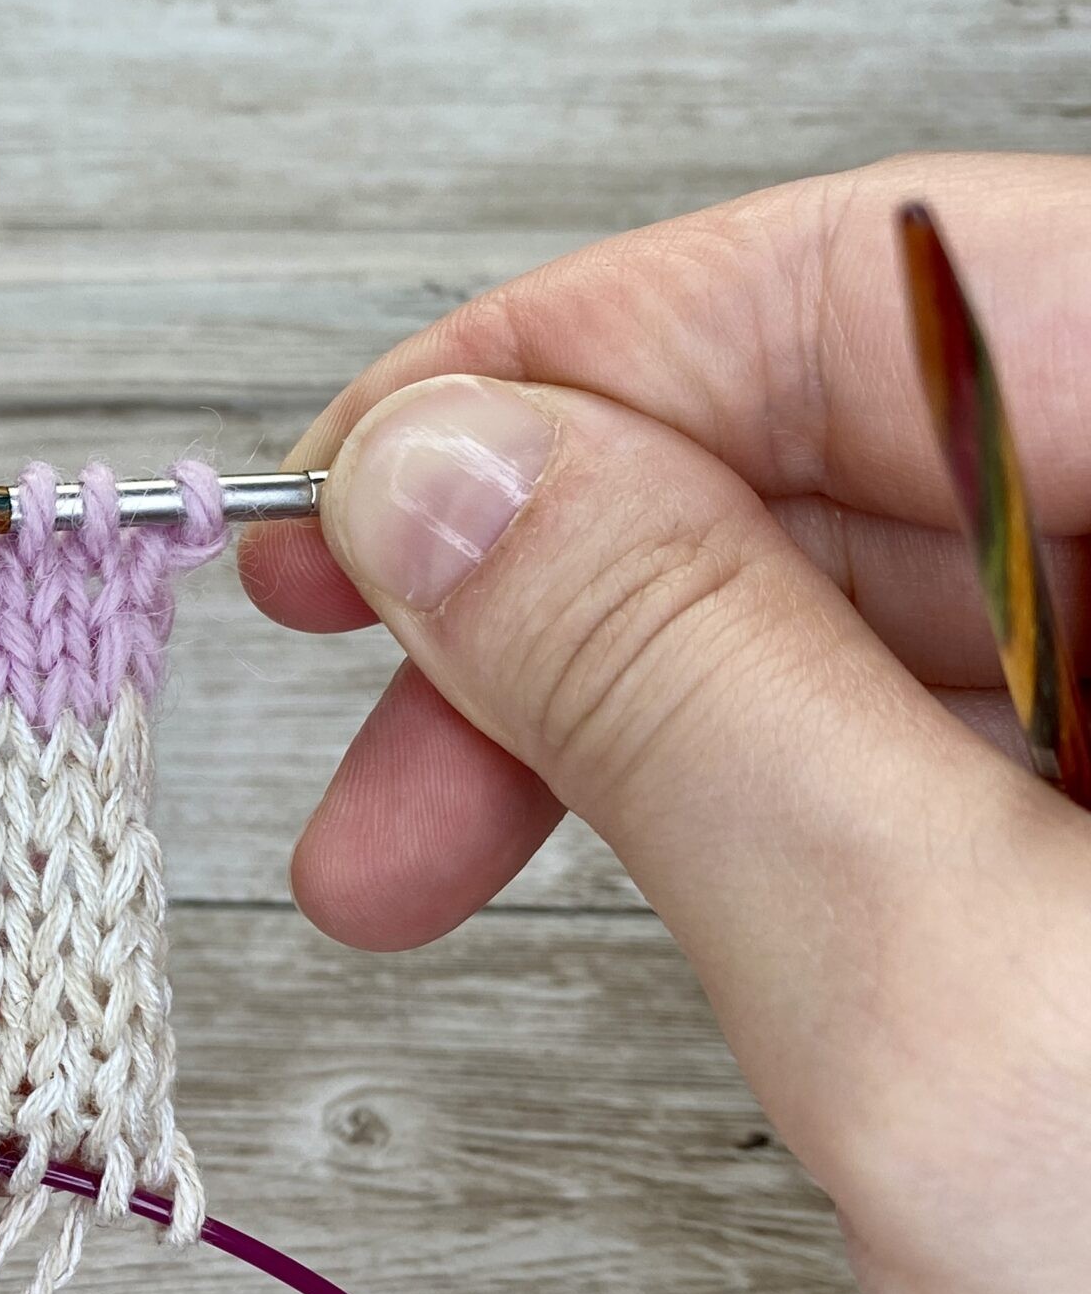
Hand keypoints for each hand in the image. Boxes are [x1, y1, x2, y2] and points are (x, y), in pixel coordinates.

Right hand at [244, 151, 1090, 1293]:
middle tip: (350, 689)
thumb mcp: (944, 1009)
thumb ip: (675, 686)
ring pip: (872, 592)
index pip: (897, 283)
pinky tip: (605, 860)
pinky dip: (728, 788)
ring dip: (608, 701)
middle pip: (873, 434)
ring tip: (416, 850)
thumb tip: (438, 473)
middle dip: (560, 574)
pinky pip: (923, 729)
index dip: (574, 362)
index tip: (352, 489)